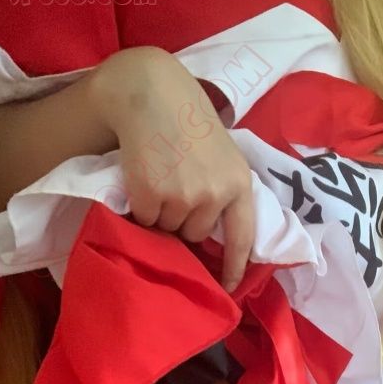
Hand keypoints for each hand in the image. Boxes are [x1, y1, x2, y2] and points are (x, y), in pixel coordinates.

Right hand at [90, 47, 254, 290]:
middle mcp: (214, 195)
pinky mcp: (151, 195)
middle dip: (184, 220)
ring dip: (161, 212)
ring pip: (168, 228)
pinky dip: (140, 207)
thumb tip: (212, 235)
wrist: (153, 94)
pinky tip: (143, 177)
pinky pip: (145, 219)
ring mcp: (182, 196)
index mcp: (239, 184)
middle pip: (195, 234)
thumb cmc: (189, 122)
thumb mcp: (224, 155)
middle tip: (175, 186)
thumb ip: (224, 191)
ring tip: (159, 177)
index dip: (235, 267)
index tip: (228, 289)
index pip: (242, 238)